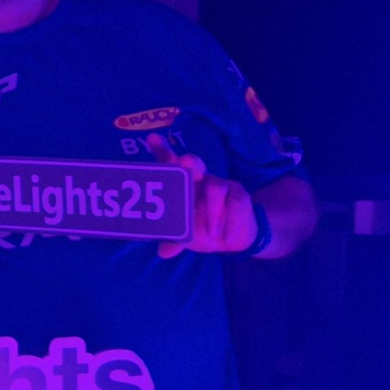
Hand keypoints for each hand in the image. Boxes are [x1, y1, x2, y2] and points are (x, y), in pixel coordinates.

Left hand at [146, 134, 255, 256]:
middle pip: (193, 163)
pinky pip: (234, 203)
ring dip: (212, 212)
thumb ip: (176, 240)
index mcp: (181, 185)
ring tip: (211, 235)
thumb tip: (164, 252)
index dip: (161, 151)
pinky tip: (225, 237)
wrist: (233, 239)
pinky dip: (229, 222)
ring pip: (214, 186)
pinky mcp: (239, 194)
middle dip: (188, 162)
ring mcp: (219, 184)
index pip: (170, 165)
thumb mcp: (187, 236)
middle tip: (186, 162)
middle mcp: (199, 179)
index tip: (151, 138)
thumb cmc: (202, 230)